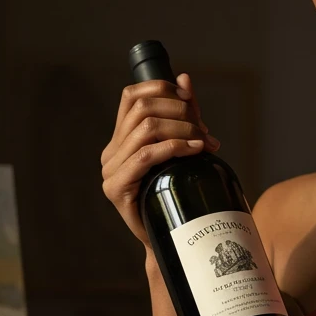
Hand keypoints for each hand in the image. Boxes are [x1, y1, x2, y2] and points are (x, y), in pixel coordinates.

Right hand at [101, 72, 220, 249]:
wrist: (173, 237)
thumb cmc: (178, 193)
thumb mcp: (182, 147)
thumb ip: (181, 115)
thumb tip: (184, 78)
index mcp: (120, 139)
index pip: (131, 96)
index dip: (161, 89)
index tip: (189, 100)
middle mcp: (111, 151)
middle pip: (142, 109)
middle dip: (180, 113)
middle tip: (205, 129)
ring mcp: (111, 170)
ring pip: (146, 129)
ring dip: (182, 129)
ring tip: (205, 141)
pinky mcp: (117, 188)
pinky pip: (146, 155)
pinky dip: (174, 147)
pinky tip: (195, 149)